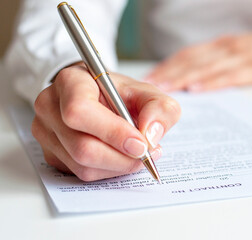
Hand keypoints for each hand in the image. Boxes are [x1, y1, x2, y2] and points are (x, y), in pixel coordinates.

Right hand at [32, 64, 180, 180]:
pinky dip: (108, 171)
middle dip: (122, 158)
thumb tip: (151, 135)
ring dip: (118, 166)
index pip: (79, 111)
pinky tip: (119, 156)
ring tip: (137, 154)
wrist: (100, 99)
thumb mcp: (147, 93)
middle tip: (146, 154)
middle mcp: (50, 107)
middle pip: (82, 147)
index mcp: (70, 81)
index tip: (141, 144)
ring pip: (83, 166)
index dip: (113, 132)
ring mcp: (46, 132)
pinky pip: (80, 174)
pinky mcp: (51, 153)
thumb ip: (159, 108)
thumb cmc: (120, 94)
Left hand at [146, 17, 251, 91]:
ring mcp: (241, 58)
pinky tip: (198, 89)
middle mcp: (227, 49)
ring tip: (163, 89)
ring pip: (205, 67)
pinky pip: (230, 76)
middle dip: (167, 74)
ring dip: (182, 78)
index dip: (167, 66)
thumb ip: (220, 62)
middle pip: (191, 61)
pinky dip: (212, 82)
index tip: (150, 77)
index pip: (188, 56)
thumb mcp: (242, 50)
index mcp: (222, 46)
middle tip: (146, 86)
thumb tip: (197, 79)